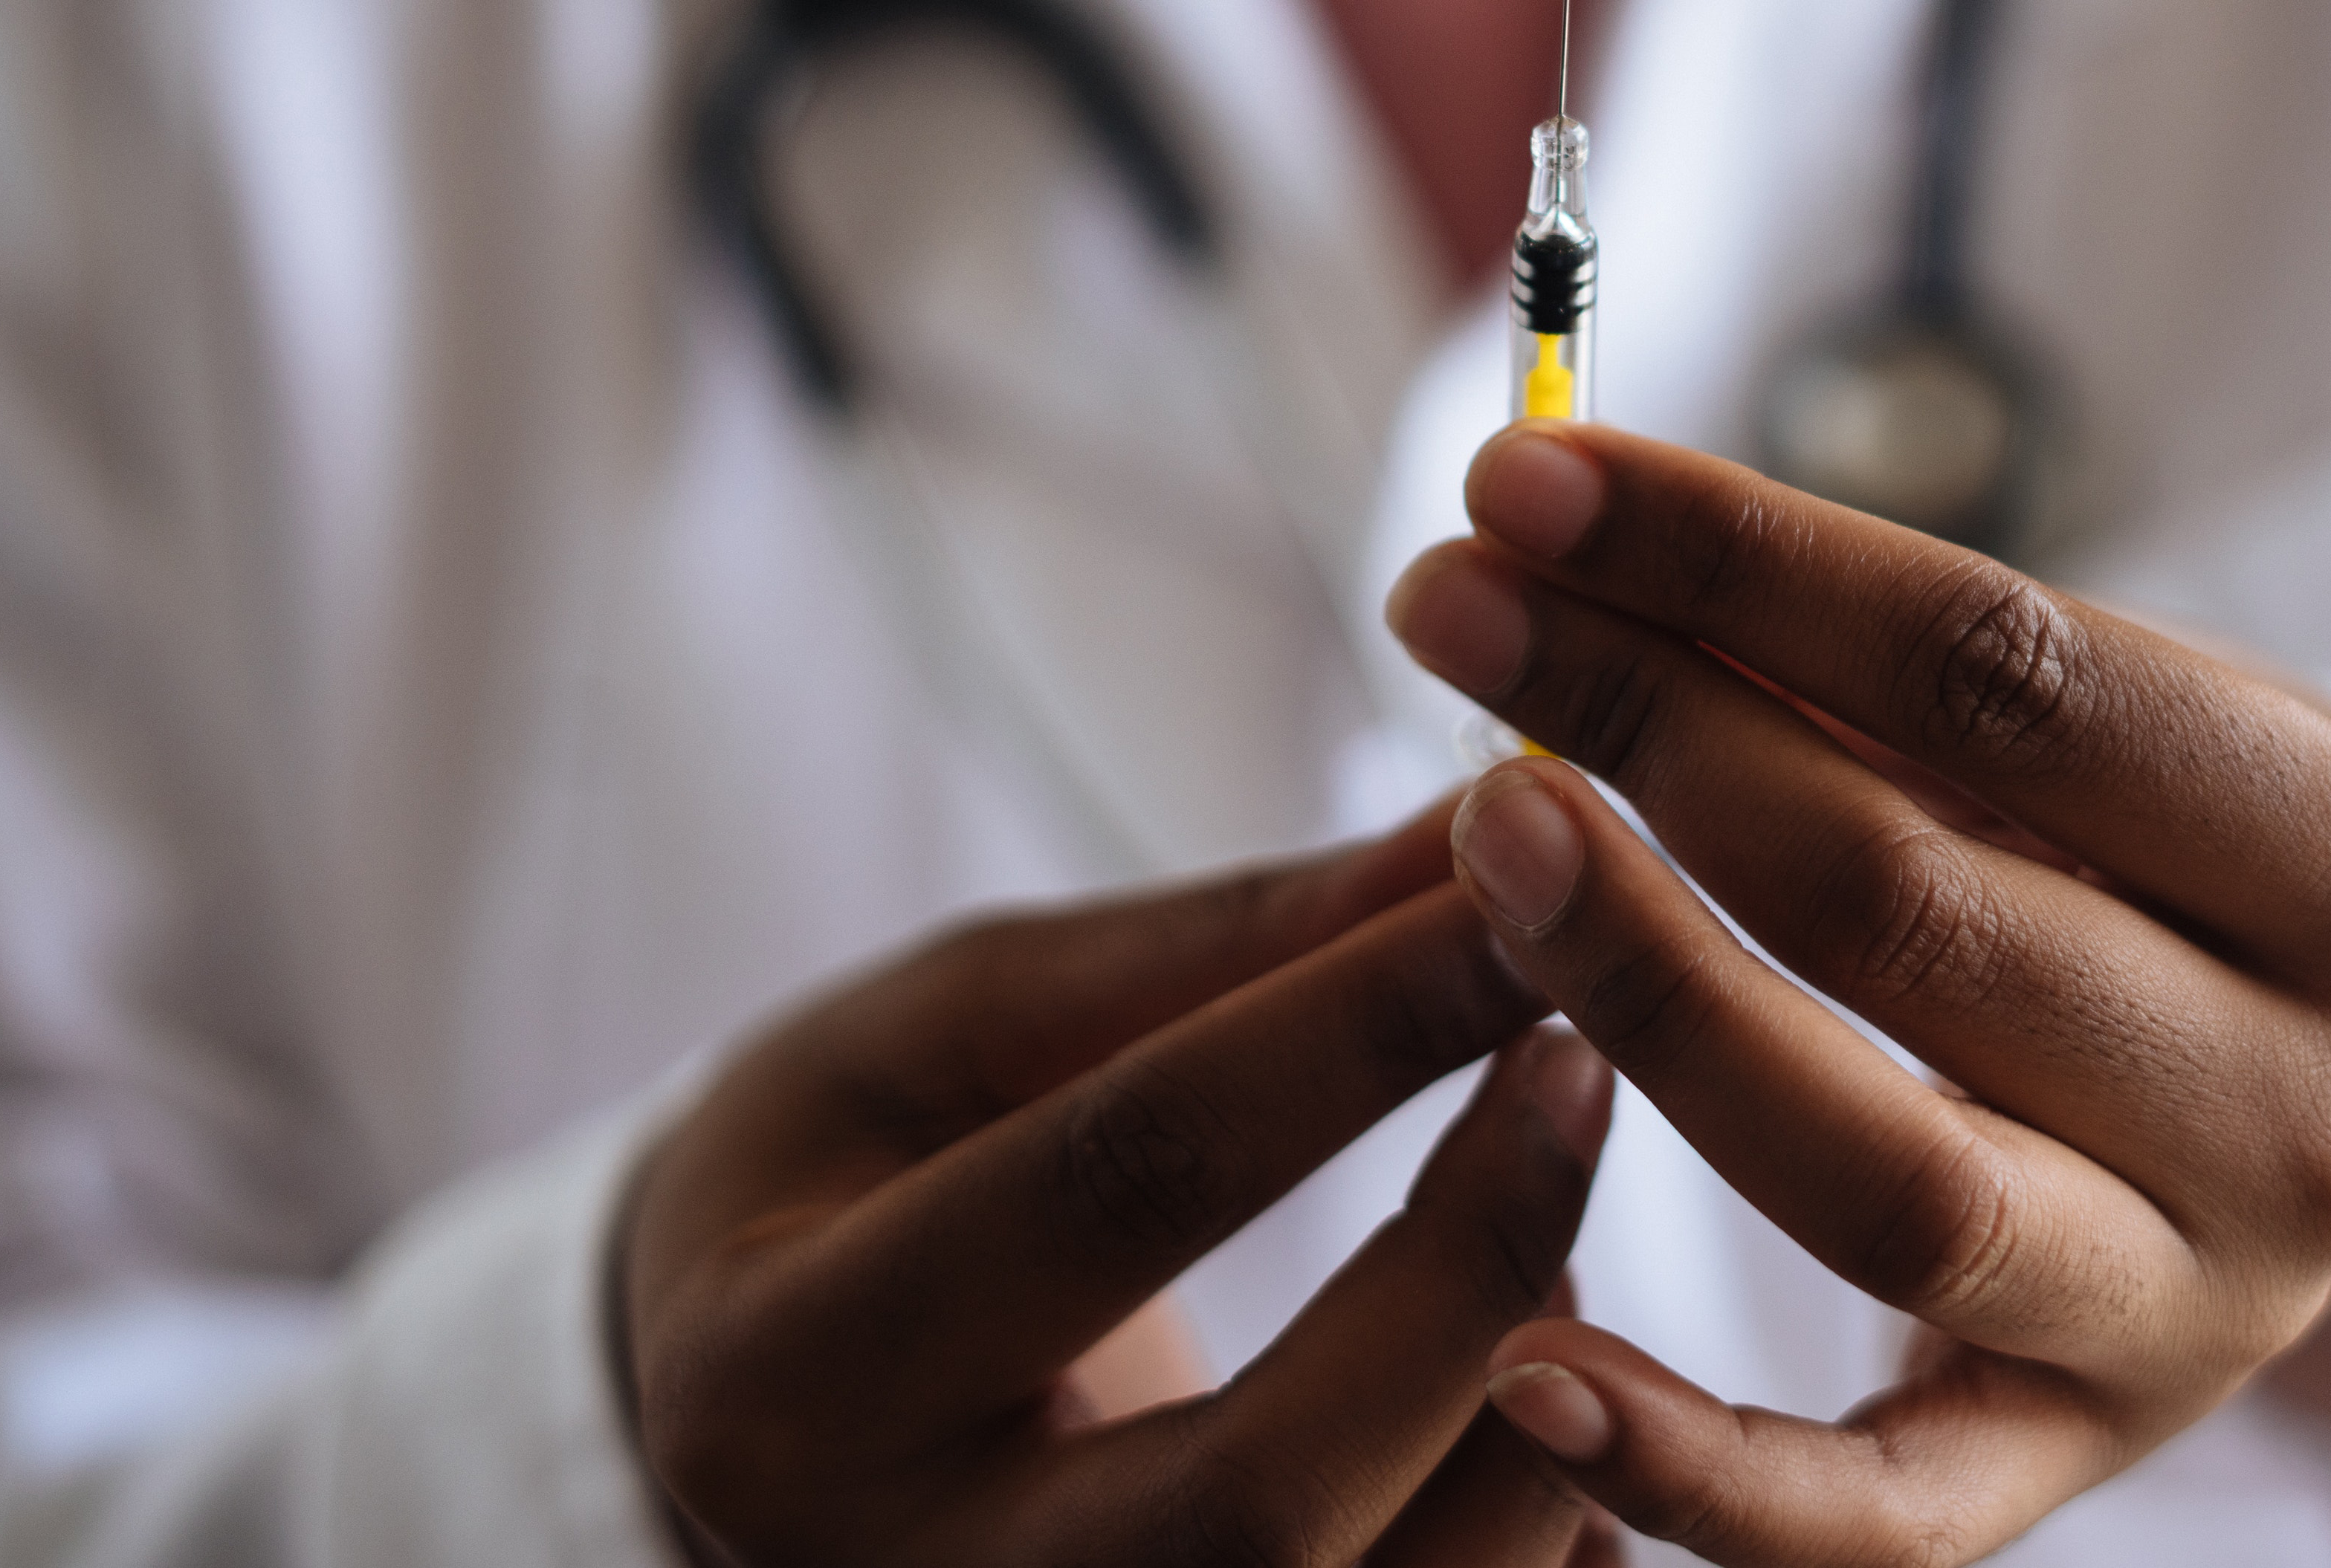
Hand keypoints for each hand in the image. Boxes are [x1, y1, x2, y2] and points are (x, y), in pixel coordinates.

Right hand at [618, 800, 1624, 1565]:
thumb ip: (1214, 944)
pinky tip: (1554, 1409)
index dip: (1345, 1032)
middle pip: (1253, 1494)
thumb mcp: (959, 1024)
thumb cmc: (847, 1176)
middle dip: (1466, 1266)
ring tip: (1559, 1252)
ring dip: (1531, 1423)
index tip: (1516, 906)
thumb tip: (1473, 833)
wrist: (748, 1423)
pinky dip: (1541, 1545)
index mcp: (788, 1374)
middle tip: (1582, 1069)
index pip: (1116, 1187)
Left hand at [1385, 428, 2330, 1564]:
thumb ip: (1896, 661)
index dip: (1744, 562)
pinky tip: (1523, 1363)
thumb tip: (1584, 546)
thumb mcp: (2130, 723)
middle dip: (1649, 728)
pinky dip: (1695, 1462)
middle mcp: (2322, 1117)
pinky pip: (1877, 1514)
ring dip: (1648, 993)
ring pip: (1884, 1180)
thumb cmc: (2181, 856)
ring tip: (1478, 835)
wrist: (2318, 1099)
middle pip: (1915, 905)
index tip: (1527, 477)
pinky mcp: (2074, 1461)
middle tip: (1454, 612)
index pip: (2010, 675)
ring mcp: (2201, 1316)